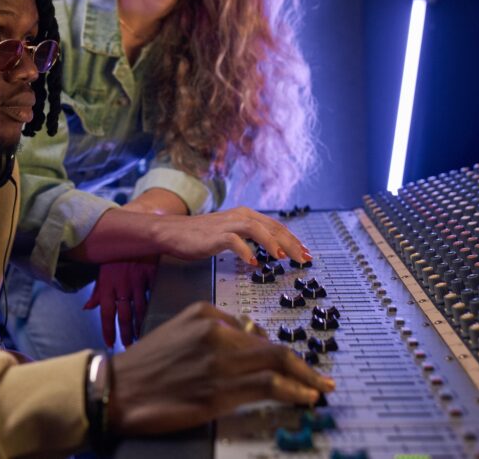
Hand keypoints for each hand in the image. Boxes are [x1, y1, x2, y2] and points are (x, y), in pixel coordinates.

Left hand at [83, 258, 157, 347]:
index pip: (106, 312)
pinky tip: (155, 317)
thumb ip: (96, 292)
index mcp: (107, 285)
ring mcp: (137, 280)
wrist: (132, 235)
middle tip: (128, 346)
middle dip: (125, 332)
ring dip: (140, 324)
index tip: (110, 343)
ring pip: (139, 308)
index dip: (108, 329)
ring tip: (140, 337)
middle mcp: (121, 285)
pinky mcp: (150, 275)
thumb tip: (87, 308)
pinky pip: (151, 294)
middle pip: (124, 314)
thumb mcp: (102, 273)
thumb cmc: (114, 257)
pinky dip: (153, 307)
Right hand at [107, 302, 334, 435]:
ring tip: (318, 390)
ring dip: (303, 380)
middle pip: (272, 348)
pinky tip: (303, 398)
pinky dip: (291, 391)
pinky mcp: (219, 392)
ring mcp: (220, 363)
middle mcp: (218, 334)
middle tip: (322, 378)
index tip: (293, 365)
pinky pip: (266, 388)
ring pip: (275, 366)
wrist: (118, 388)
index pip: (256, 332)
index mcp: (208, 315)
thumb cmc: (147, 363)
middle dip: (302, 365)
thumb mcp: (180, 327)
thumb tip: (249, 339)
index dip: (279, 352)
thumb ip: (215, 329)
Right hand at [152, 206, 311, 266]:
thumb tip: (271, 250)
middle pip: (272, 227)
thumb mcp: (231, 234)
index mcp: (246, 215)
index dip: (293, 239)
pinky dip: (245, 251)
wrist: (172, 232)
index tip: (306, 253)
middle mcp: (239, 216)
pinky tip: (253, 262)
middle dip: (291, 242)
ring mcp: (227, 224)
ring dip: (272, 243)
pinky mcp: (215, 235)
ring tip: (283, 257)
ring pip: (257, 229)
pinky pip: (234, 241)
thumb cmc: (201, 236)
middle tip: (304, 258)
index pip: (276, 226)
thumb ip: (250, 238)